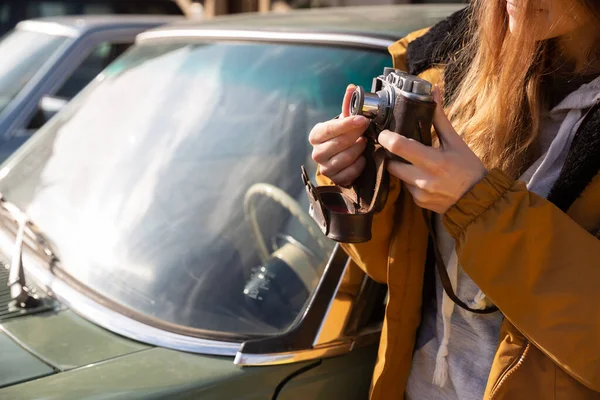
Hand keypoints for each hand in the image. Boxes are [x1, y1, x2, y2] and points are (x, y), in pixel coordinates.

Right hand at [309, 85, 369, 185]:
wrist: (338, 157)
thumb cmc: (340, 136)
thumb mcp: (342, 121)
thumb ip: (347, 105)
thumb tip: (352, 87)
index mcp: (315, 135)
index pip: (330, 129)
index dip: (347, 124)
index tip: (362, 120)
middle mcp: (316, 153)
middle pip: (339, 143)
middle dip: (356, 135)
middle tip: (366, 130)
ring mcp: (324, 168)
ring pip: (345, 158)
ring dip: (358, 150)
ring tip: (364, 143)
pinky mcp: (334, 179)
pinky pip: (350, 172)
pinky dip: (359, 165)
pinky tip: (362, 158)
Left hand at [379, 87, 486, 213]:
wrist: (479, 200)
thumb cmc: (469, 168)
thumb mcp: (455, 142)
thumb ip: (439, 118)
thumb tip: (433, 91)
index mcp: (433, 161)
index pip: (398, 146)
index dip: (386, 138)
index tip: (384, 133)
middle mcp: (423, 179)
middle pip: (391, 163)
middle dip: (392, 155)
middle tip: (399, 147)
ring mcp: (419, 194)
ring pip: (398, 176)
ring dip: (402, 168)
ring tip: (416, 162)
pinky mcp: (418, 203)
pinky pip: (406, 188)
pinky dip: (411, 181)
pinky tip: (424, 177)